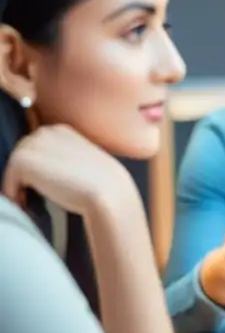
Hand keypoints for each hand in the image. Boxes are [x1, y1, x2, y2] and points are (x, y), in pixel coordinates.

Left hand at [2, 124, 136, 214]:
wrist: (107, 190)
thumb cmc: (102, 182)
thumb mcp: (82, 160)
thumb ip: (65, 157)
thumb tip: (49, 172)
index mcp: (62, 130)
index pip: (37, 146)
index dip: (36, 167)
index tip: (41, 183)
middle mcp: (45, 131)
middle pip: (22, 154)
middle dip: (24, 174)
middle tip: (30, 195)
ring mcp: (33, 144)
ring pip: (14, 167)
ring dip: (17, 184)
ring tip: (28, 200)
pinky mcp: (22, 160)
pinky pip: (8, 180)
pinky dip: (13, 194)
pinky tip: (27, 203)